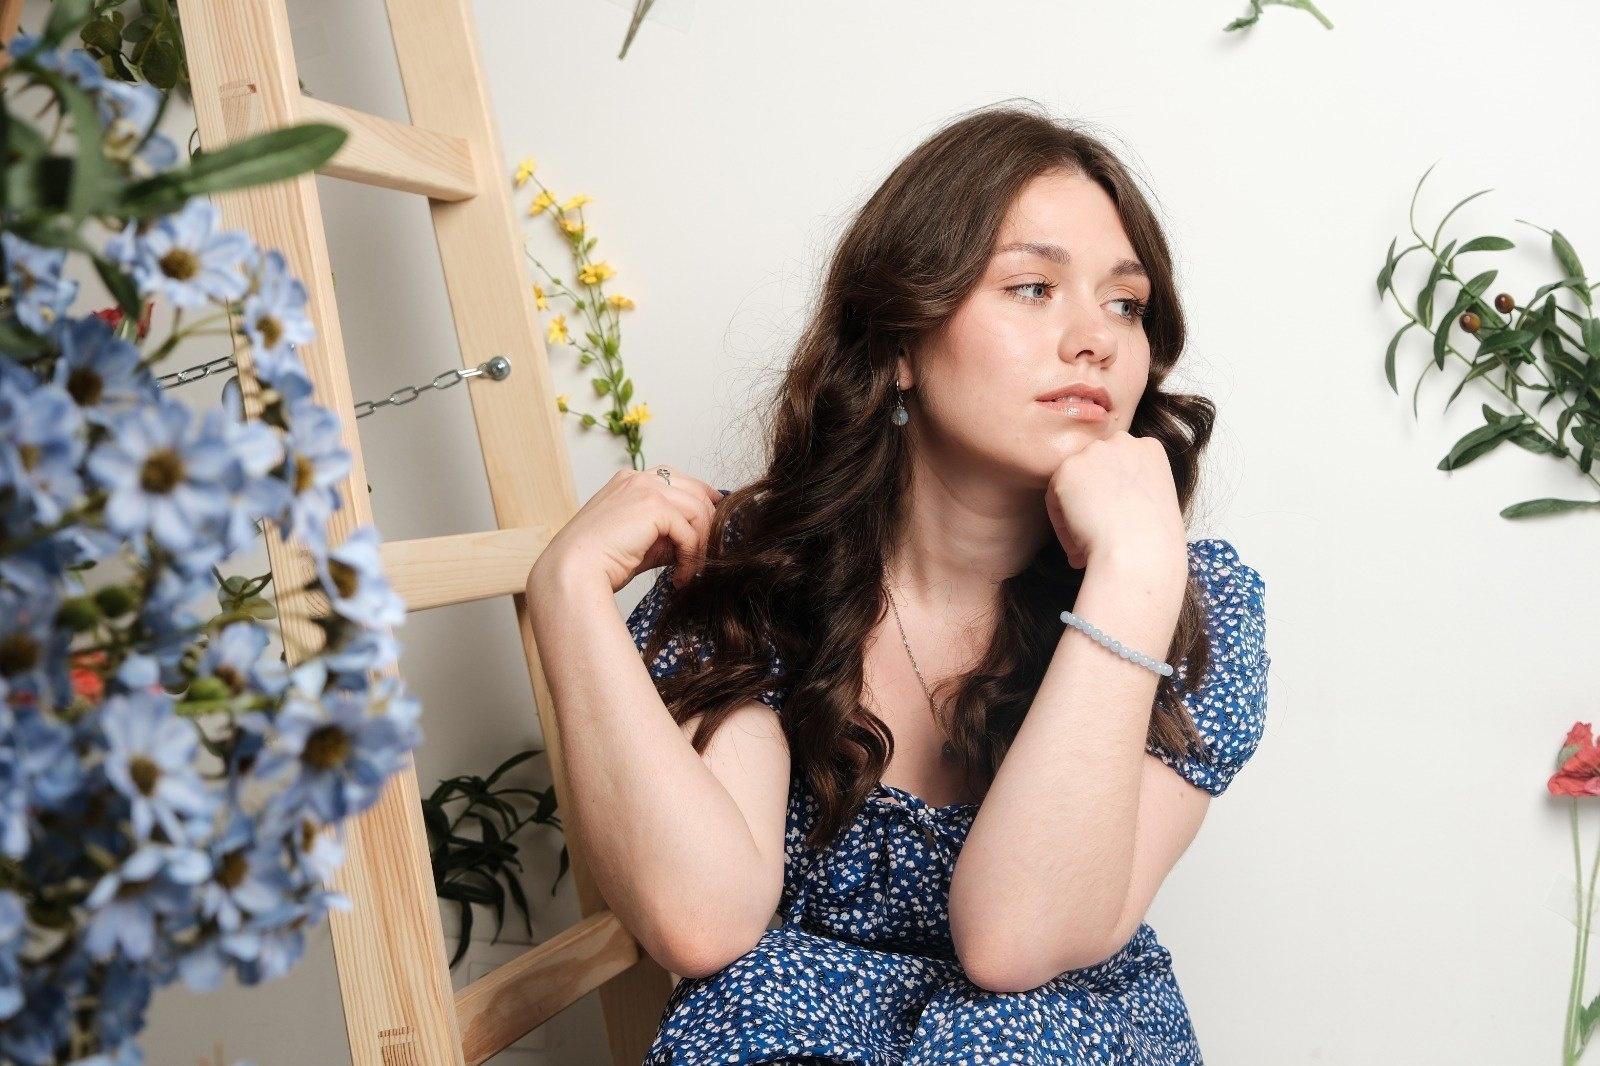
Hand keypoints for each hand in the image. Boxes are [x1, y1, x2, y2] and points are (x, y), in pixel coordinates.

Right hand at [531, 465, 723, 594]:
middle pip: (695, 491)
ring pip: (698, 510)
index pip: (677, 480)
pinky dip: (691, 555)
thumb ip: (665, 534)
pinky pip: (689, 530)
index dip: (701, 499)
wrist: (572, 570)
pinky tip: (680, 575)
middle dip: (709, 523)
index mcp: (629, 481)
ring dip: (702, 543)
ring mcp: (646, 488)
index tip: (713, 522)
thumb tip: (696, 542)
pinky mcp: (654, 506)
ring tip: (691, 570)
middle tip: (708, 554)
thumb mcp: (638, 540)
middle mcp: (638, 478)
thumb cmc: (596, 562)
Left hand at [1045, 432, 1185, 572]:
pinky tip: (1077, 546)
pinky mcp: (1067, 470)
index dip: (1112, 498)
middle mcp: (1121, 442)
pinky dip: (1062, 525)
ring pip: (1072, 485)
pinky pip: (1055, 499)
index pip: (1118, 466)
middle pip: (1094, 471)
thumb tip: (1103, 500)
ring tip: (1084, 548)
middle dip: (1091, 502)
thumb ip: (1131, 486)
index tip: (1114, 524)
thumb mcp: (1154, 500)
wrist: (1140, 552)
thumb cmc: (1153, 539)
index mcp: (1148, 448)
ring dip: (1075, 514)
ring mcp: (1093, 452)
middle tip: (1095, 536)